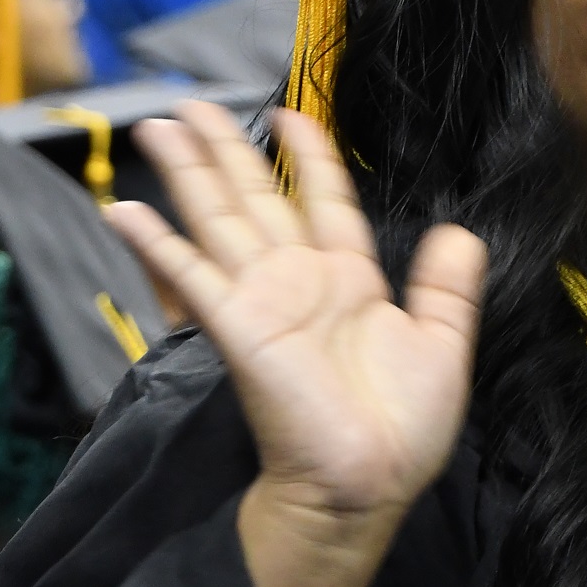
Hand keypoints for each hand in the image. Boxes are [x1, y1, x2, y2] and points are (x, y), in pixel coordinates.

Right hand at [111, 103, 485, 525]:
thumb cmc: (402, 429)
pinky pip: (191, 276)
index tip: (292, 115)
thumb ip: (447, 287)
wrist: (367, 482)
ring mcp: (262, 301)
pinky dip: (156, 244)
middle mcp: (299, 281)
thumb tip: (461, 232)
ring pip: (219, 219)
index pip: (324, 201)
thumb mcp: (441, 344)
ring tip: (159, 128)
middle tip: (193, 105)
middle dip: (225, 150)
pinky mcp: (237, 327)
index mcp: (349, 281)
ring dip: (187, 174)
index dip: (308, 156)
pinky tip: (125, 213)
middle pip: (256, 198)